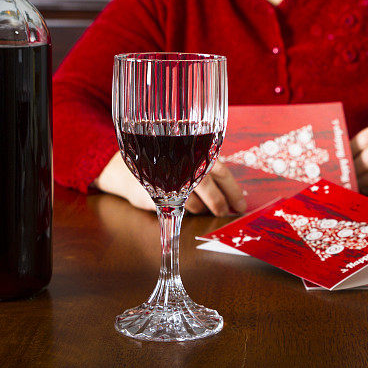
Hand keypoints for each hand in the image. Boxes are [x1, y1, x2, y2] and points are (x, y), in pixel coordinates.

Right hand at [94, 152, 246, 215]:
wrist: (125, 168)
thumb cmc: (163, 165)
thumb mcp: (187, 161)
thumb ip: (207, 171)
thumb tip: (232, 195)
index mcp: (197, 153)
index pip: (223, 173)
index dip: (234, 191)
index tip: (241, 206)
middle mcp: (184, 163)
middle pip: (209, 188)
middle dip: (218, 204)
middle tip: (223, 213)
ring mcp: (168, 178)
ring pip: (193, 201)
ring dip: (198, 208)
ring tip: (197, 207)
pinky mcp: (154, 192)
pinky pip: (175, 207)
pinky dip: (180, 210)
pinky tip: (179, 204)